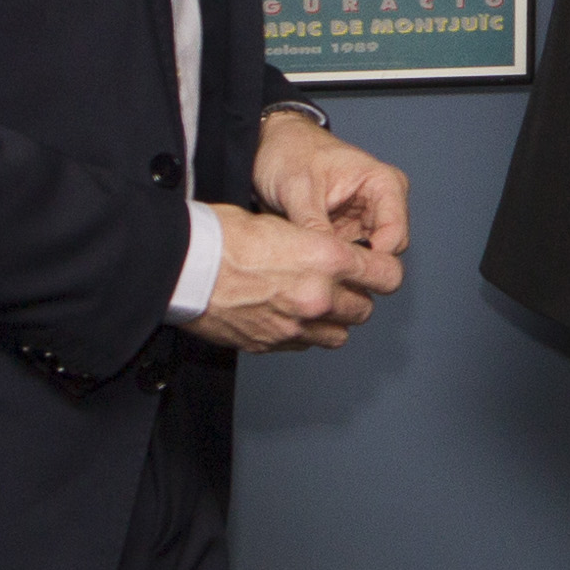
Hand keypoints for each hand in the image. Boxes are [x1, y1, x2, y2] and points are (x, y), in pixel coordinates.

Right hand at [192, 202, 402, 352]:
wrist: (182, 268)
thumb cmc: (224, 237)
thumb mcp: (282, 224)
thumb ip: (315, 244)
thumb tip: (327, 252)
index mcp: (327, 259)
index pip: (387, 275)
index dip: (383, 271)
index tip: (376, 268)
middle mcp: (319, 297)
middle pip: (364, 309)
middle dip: (356, 297)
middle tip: (339, 284)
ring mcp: (296, 326)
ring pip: (338, 334)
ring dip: (333, 320)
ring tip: (314, 303)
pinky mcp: (271, 344)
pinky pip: (304, 345)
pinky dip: (303, 334)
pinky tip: (286, 315)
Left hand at [254, 105, 409, 257]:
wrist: (271, 146)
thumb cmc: (290, 152)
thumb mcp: (298, 189)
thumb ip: (314, 225)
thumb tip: (323, 261)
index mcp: (383, 183)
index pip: (395, 234)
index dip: (373, 258)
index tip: (341, 269)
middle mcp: (382, 203)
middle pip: (386, 251)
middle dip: (358, 265)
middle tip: (325, 273)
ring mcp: (366, 219)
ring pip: (368, 259)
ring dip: (344, 265)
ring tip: (314, 267)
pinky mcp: (348, 232)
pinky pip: (349, 257)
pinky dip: (334, 263)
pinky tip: (313, 263)